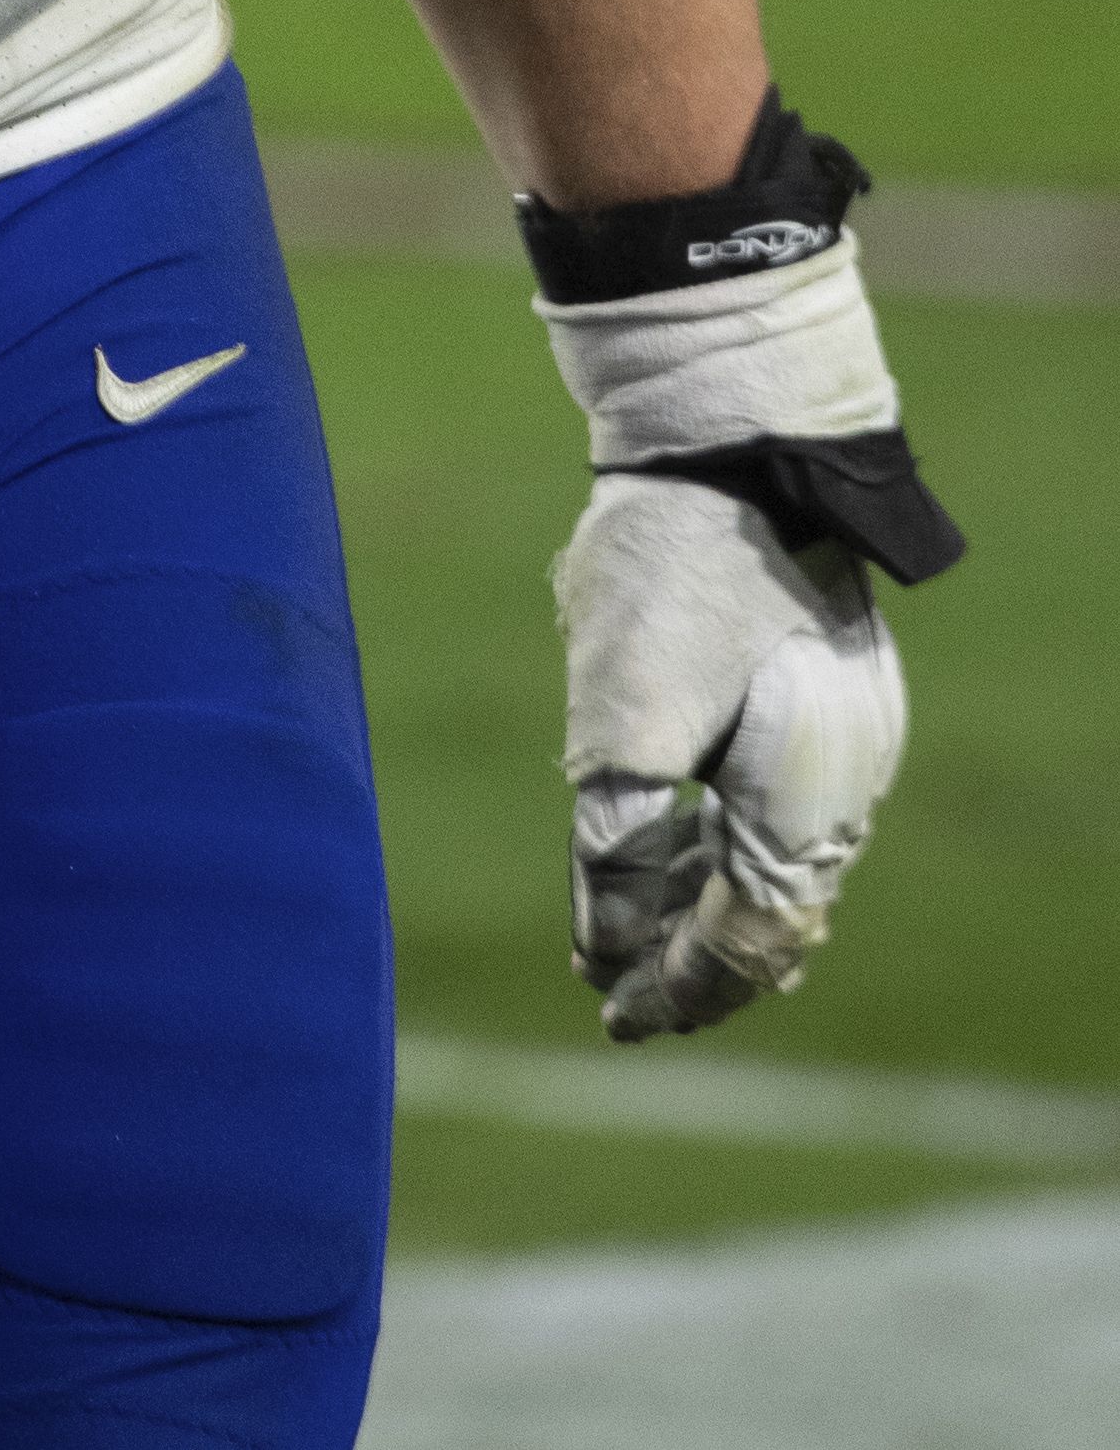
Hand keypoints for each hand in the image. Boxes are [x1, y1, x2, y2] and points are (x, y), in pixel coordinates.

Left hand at [555, 474, 906, 1038]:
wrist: (734, 437)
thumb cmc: (673, 572)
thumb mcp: (622, 721)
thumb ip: (619, 844)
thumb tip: (608, 938)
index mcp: (802, 806)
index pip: (741, 943)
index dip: (673, 988)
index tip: (611, 1017)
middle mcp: (842, 787)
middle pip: (772, 914)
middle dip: (693, 957)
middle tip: (620, 992)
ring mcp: (846, 737)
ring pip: (781, 859)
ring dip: (708, 899)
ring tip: (637, 934)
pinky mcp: (829, 694)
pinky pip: (786, 803)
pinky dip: (730, 839)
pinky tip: (681, 842)